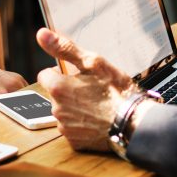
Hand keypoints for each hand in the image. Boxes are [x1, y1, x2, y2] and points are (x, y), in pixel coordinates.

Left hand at [35, 28, 135, 151]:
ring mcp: (65, 128)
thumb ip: (64, 48)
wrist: (134, 122)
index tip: (76, 76)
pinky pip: (73, 130)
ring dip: (75, 108)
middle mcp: (56, 109)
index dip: (60, 73)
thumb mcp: (93, 63)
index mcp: (58, 88)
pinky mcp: (74, 142)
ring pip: (64, 112)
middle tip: (91, 90)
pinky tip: (96, 120)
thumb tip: (41, 34)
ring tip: (96, 106)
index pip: (45, 75)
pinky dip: (82, 125)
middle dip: (69, 91)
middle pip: (55, 95)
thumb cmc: (116, 91)